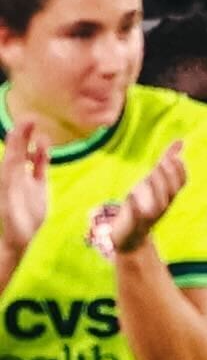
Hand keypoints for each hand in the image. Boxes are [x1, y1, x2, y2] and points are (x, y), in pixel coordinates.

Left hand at [0, 119, 48, 256]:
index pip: (13, 152)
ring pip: (29, 156)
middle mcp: (14, 175)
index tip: (26, 121)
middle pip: (19, 150)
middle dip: (23, 134)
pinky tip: (46, 145)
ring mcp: (25, 180)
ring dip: (33, 143)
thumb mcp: (9, 200)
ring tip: (39, 129)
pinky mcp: (37, 188)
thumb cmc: (10, 224)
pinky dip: (42, 156)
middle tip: (32, 118)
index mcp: (6, 176)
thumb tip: (13, 162)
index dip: (19, 136)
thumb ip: (10, 180)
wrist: (20, 241)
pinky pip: (40, 167)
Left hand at [111, 141, 187, 252]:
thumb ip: (167, 161)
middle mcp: (162, 206)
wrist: (131, 238)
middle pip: (170, 192)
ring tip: (149, 176)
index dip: (179, 171)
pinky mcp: (133, 223)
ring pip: (157, 204)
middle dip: (167, 178)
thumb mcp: (155, 181)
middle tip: (161, 164)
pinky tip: (130, 196)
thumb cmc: (143, 204)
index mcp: (168, 196)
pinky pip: (136, 216)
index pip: (180, 183)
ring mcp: (148, 216)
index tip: (174, 158)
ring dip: (155, 190)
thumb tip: (180, 141)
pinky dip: (134, 206)